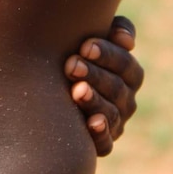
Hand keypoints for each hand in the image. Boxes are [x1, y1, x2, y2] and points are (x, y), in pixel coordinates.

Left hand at [64, 16, 143, 156]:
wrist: (45, 93)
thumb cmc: (72, 55)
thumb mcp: (91, 37)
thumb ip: (116, 29)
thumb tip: (125, 40)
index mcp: (127, 74)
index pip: (127, 65)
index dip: (109, 55)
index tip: (85, 46)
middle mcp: (125, 100)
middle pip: (118, 88)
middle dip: (95, 75)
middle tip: (71, 65)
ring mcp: (115, 123)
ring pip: (111, 114)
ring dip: (94, 101)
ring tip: (76, 90)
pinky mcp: (101, 144)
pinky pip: (105, 143)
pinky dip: (100, 133)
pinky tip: (90, 122)